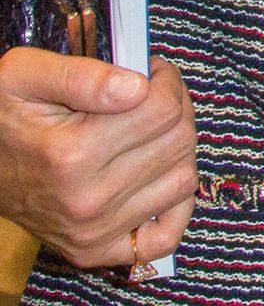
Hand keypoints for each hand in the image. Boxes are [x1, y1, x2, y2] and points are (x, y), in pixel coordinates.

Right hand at [0, 47, 195, 269]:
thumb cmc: (7, 115)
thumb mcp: (26, 76)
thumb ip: (83, 75)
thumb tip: (137, 87)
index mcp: (73, 153)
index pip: (164, 108)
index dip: (164, 81)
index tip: (149, 75)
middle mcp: (87, 200)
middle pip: (179, 140)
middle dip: (175, 108)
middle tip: (151, 98)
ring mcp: (94, 232)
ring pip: (183, 178)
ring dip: (177, 149)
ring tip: (149, 132)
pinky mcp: (97, 250)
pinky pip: (166, 234)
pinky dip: (174, 205)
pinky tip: (156, 176)